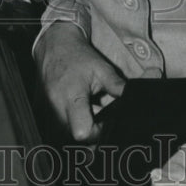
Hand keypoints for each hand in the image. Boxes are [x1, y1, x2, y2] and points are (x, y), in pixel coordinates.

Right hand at [34, 21, 124, 141]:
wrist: (54, 47)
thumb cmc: (77, 57)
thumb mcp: (102, 69)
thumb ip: (119, 87)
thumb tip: (140, 95)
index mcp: (71, 97)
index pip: (83, 132)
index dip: (98, 132)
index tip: (105, 120)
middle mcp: (57, 109)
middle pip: (77, 138)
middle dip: (93, 132)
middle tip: (100, 114)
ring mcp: (48, 113)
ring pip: (69, 136)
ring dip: (82, 128)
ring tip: (89, 110)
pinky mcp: (45, 114)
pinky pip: (61, 129)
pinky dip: (72, 123)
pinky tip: (79, 109)